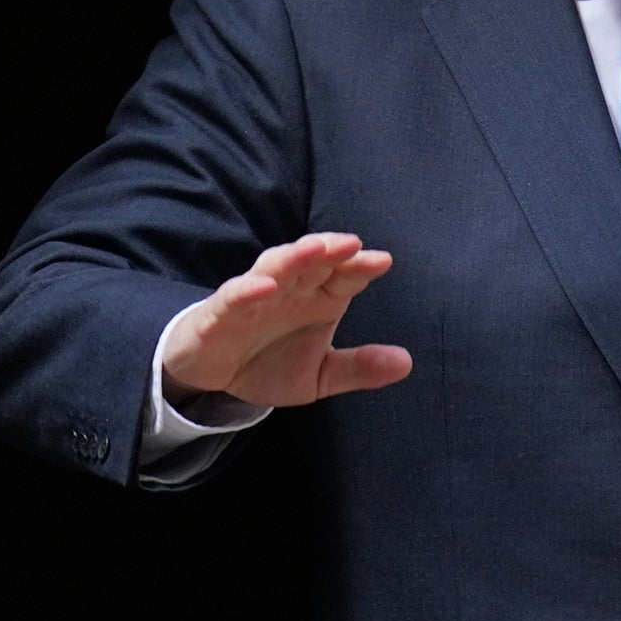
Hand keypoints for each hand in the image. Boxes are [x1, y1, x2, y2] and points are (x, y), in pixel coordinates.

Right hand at [158, 232, 412, 410]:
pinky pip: (234, 296)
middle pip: (313, 262)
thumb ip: (359, 368)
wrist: (214, 375)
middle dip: (331, 250)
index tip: (382, 261)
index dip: (360, 266)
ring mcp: (255, 296)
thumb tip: (407, 363)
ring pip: (275, 267)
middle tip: (353, 244)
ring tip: (315, 249)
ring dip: (294, 257)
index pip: (343, 275)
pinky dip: (248, 289)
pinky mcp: (221, 312)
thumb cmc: (269, 361)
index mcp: (318, 298)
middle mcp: (290, 289)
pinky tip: (265, 287)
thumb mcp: (320, 375)